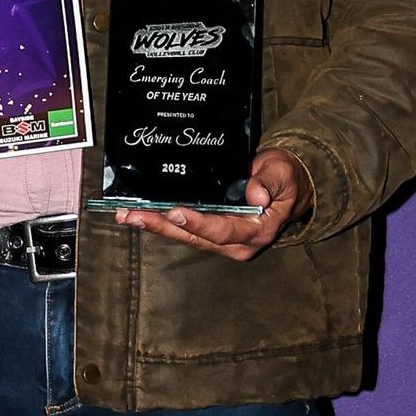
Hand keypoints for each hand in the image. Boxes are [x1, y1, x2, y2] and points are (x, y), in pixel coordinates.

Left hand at [114, 146, 313, 261]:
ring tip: (128, 215)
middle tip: (134, 215)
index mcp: (257, 230)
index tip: (175, 211)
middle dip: (162, 225)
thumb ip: (269, 181)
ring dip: (155, 225)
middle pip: (194, 237)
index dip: (198, 223)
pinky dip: (161, 222)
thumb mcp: (282, 173)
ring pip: (184, 236)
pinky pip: (184, 230)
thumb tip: (257, 195)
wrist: (287, 188)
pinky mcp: (211, 234)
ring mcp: (222, 240)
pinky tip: (139, 214)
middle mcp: (236, 242)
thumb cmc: (284, 178)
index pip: (223, 229)